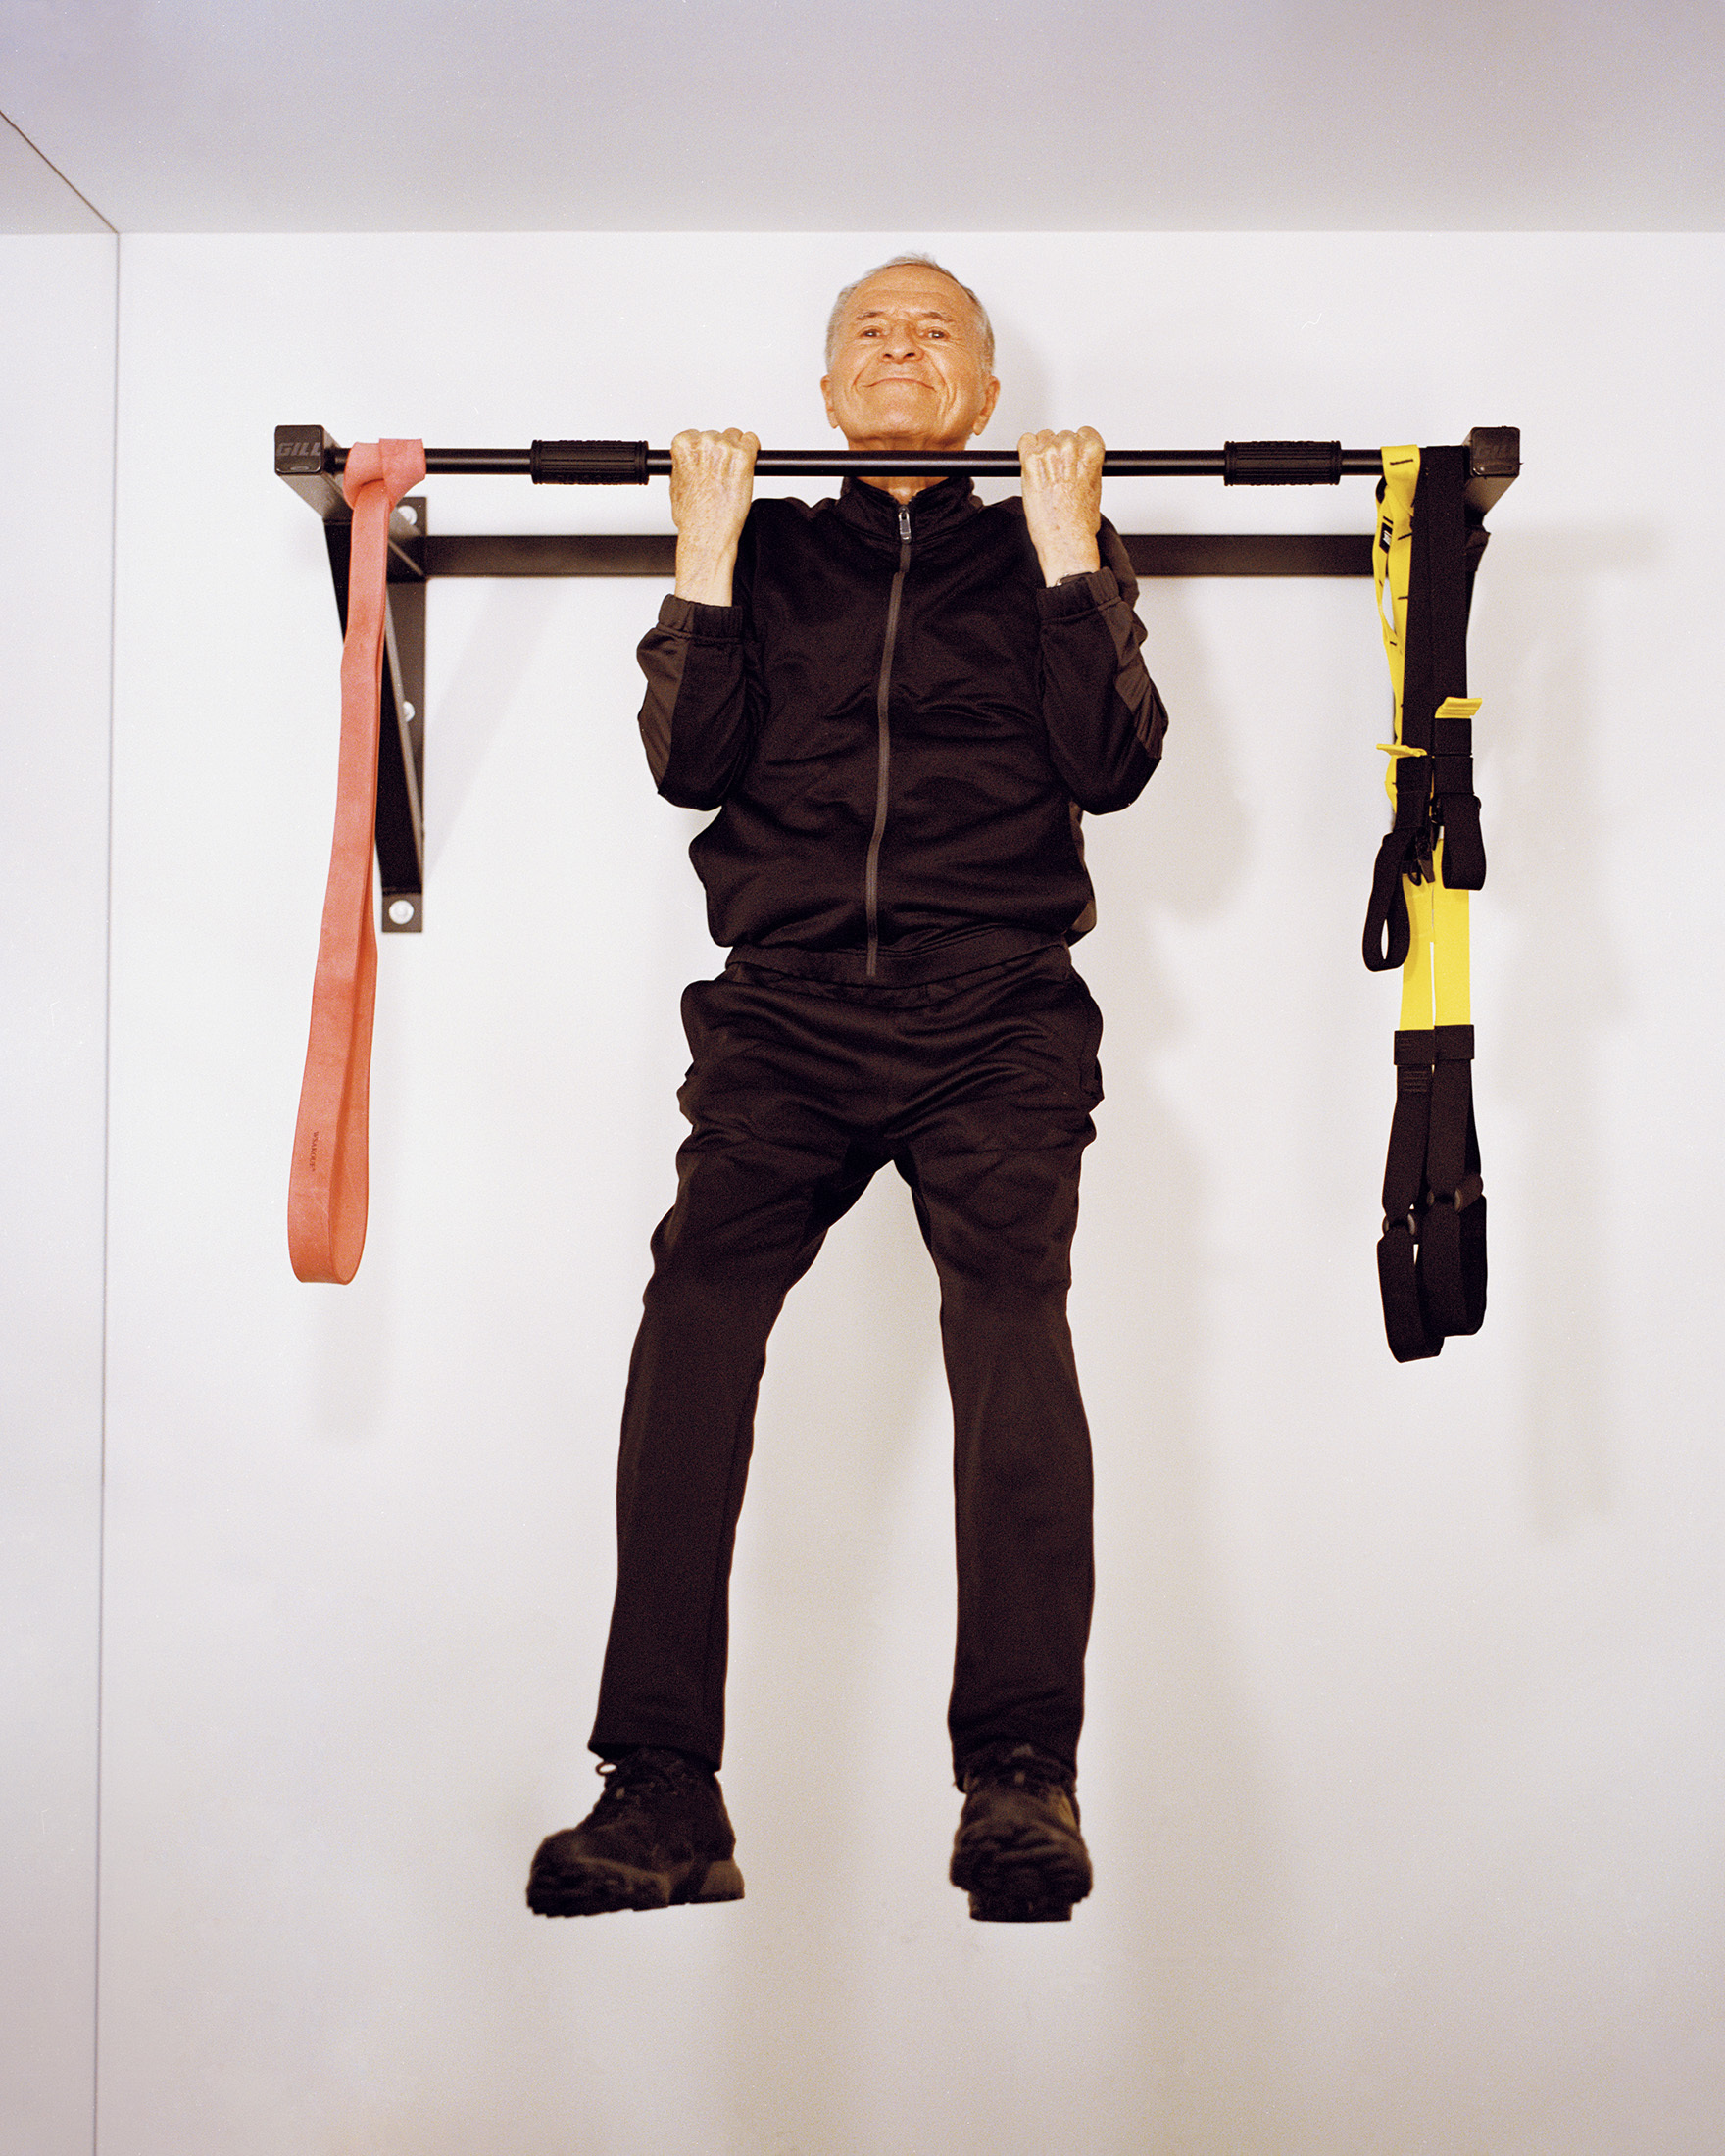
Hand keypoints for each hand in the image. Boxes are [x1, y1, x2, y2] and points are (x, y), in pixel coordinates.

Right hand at [671, 427, 758, 602]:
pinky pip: (753, 441)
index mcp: (683, 446)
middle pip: (719, 435)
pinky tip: (747, 467)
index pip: (697, 434)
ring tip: (733, 476)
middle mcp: (703, 443)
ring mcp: (724, 449)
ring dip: (737, 453)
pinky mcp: (743, 457)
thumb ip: (682, 466)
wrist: (707, 533)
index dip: (705, 451)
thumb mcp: (675, 486)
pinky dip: (753, 452)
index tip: (709, 462)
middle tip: (722, 475)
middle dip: (722, 453)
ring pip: (737, 437)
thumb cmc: (693, 517)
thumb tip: (689, 462)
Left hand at [1019, 427, 1103, 584]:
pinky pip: (1025, 441)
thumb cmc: (1080, 522)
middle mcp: (1070, 448)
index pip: (1084, 432)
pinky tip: (1033, 469)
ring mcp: (1049, 453)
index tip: (1074, 458)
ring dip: (1043, 452)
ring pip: (1044, 437)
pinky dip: (1027, 451)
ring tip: (1046, 476)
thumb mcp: (1095, 487)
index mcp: (1092, 452)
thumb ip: (1087, 467)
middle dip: (1059, 452)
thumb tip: (1078, 462)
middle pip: (1062, 435)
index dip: (1078, 446)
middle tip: (1058, 475)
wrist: (1064, 538)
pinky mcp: (1030, 462)